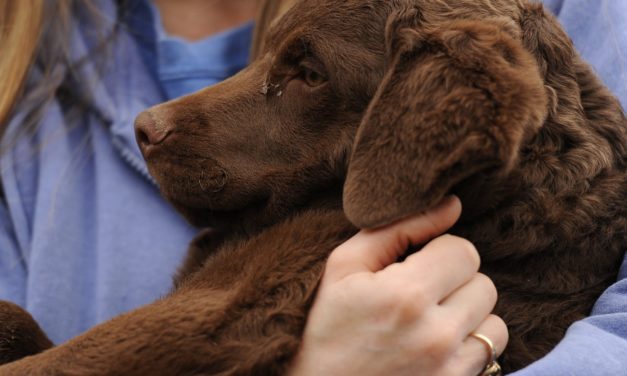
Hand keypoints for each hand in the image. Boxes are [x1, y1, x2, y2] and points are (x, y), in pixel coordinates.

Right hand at [289, 196, 507, 375]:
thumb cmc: (325, 326)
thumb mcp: (343, 266)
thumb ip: (398, 228)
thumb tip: (453, 205)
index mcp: (404, 295)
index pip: (463, 251)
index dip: (439, 251)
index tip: (414, 264)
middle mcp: (435, 335)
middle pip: (483, 283)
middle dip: (454, 281)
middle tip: (420, 292)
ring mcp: (449, 369)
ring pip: (494, 321)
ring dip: (468, 314)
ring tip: (431, 320)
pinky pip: (491, 353)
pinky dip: (471, 344)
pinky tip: (437, 344)